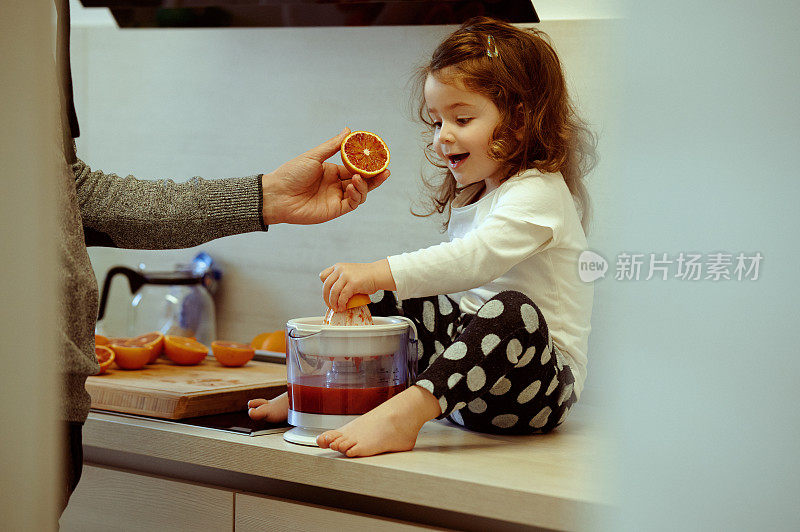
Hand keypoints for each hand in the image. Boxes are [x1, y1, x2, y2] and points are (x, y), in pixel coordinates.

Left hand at [261, 128, 389, 225]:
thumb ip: (333, 146)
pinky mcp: (334, 210)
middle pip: (362, 181)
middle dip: (375, 177)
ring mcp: (336, 198)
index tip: (379, 158)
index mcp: (332, 171)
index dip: (368, 164)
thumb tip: (349, 130)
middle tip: (385, 170)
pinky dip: (357, 195)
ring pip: (360, 193)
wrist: (277, 194)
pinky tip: (353, 186)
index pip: (355, 167)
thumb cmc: (291, 173)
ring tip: (358, 177)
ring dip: (364, 185)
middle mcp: (336, 185)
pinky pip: (352, 203)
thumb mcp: (314, 156)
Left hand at [320, 259, 395, 310]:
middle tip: (330, 305)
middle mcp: (340, 269)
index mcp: (338, 266)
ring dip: (333, 303)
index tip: (328, 294)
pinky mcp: (353, 283)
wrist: (378, 274)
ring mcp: (346, 276)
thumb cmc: (366, 276)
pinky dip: (341, 304)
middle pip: (327, 286)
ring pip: (334, 292)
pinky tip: (343, 308)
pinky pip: (343, 296)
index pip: (323, 276)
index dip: (324, 286)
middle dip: (326, 298)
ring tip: (336, 308)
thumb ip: (342, 279)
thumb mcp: (350, 272)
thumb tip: (335, 294)